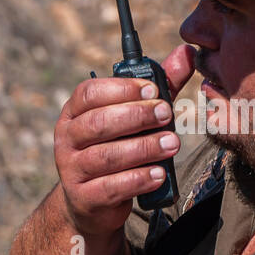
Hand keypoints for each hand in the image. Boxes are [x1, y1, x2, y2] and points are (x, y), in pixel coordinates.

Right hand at [53, 44, 195, 236]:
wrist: (92, 201)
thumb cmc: (118, 146)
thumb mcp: (135, 115)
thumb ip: (159, 86)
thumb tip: (187, 54)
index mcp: (75, 111)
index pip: (90, 93)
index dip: (122, 89)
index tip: (153, 90)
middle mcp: (67, 137)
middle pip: (99, 122)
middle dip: (137, 116)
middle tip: (168, 114)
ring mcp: (72, 169)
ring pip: (107, 156)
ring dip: (143, 148)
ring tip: (172, 144)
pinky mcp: (84, 197)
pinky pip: (111, 187)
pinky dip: (138, 180)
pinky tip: (159, 174)